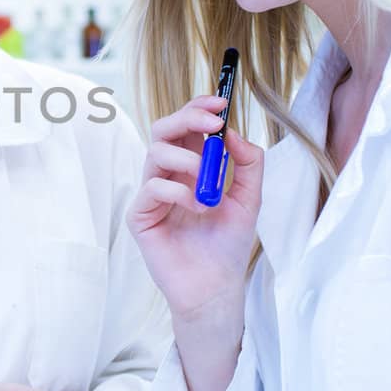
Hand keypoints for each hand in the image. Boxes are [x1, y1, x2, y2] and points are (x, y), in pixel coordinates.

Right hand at [129, 95, 263, 320]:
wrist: (215, 287)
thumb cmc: (227, 245)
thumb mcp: (249, 199)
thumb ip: (248, 164)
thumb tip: (234, 133)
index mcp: (191, 167)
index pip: (187, 126)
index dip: (199, 108)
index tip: (221, 102)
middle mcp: (169, 175)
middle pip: (164, 129)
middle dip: (188, 117)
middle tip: (213, 123)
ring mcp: (152, 194)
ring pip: (156, 152)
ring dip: (189, 160)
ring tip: (210, 187)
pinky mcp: (141, 215)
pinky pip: (153, 187)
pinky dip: (179, 191)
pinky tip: (199, 208)